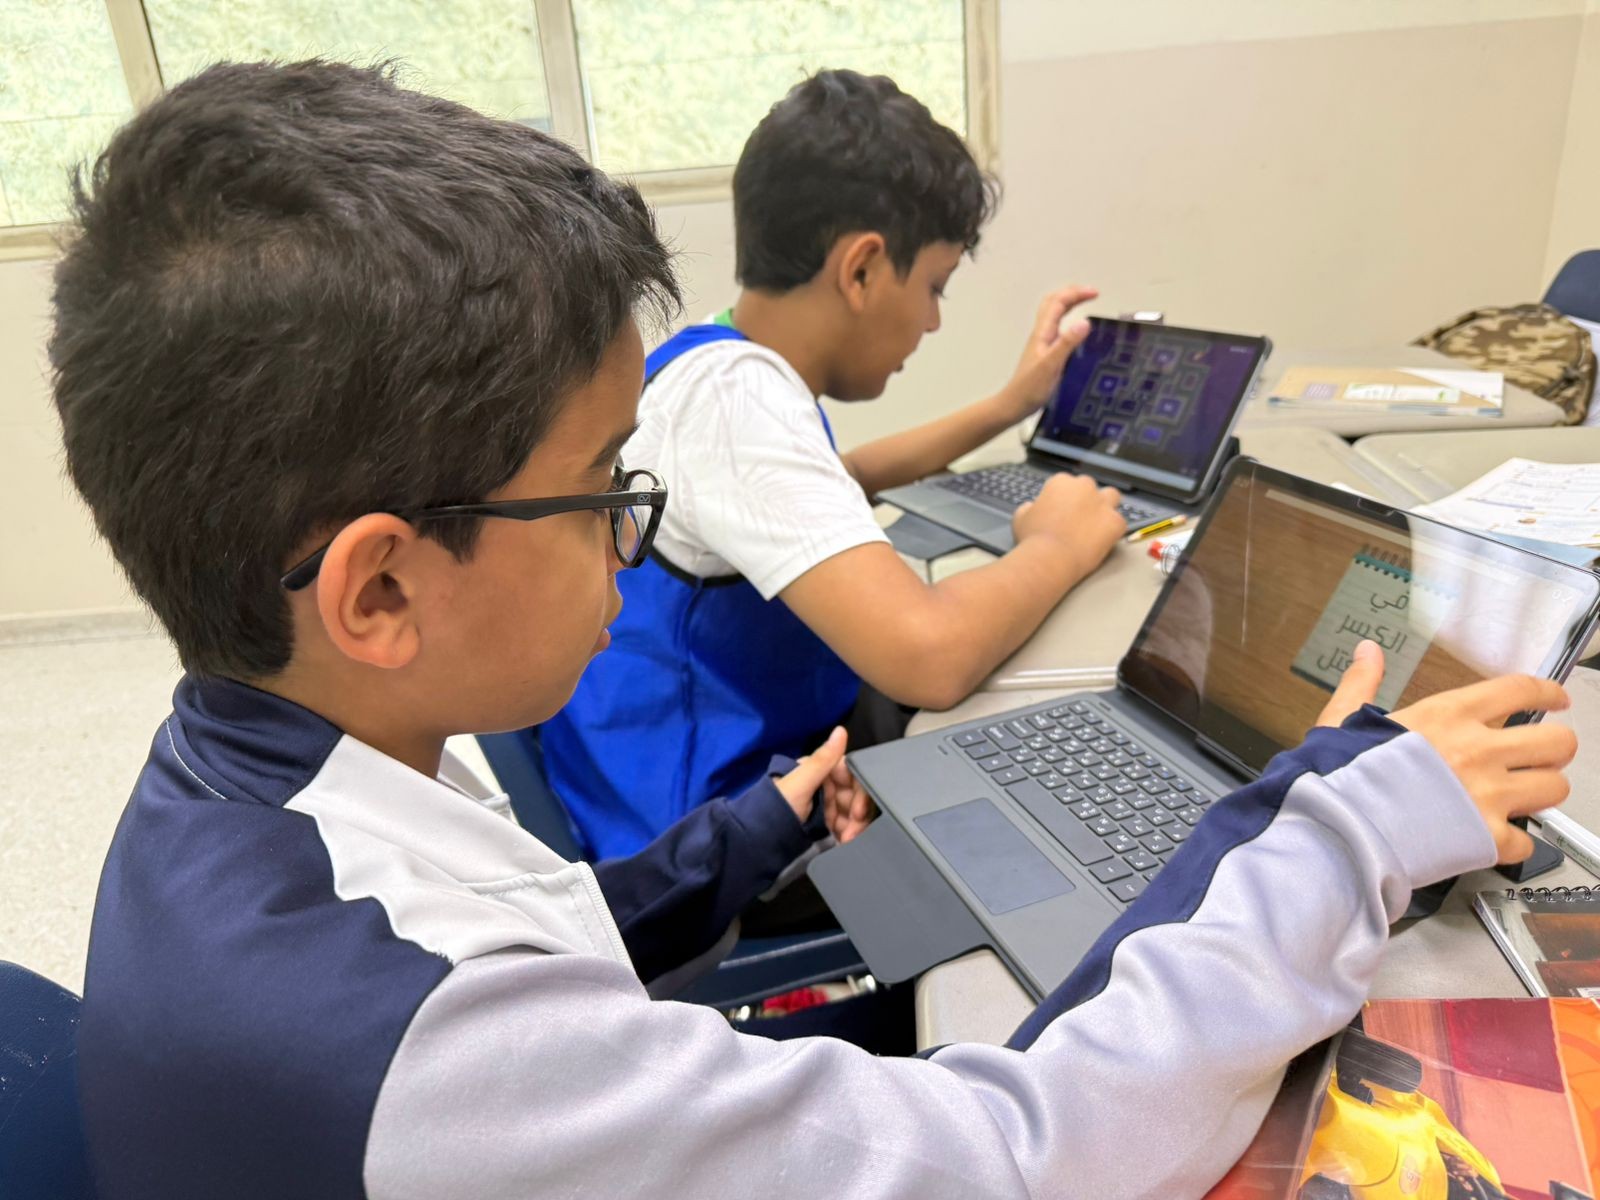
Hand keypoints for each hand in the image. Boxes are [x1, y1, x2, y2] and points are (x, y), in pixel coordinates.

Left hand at [774, 727, 875, 843]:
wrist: (759, 840)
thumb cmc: (775, 808)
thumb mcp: (799, 783)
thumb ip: (823, 759)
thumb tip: (840, 730)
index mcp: (818, 770)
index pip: (852, 775)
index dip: (860, 792)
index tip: (858, 811)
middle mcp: (824, 785)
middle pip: (855, 797)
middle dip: (858, 815)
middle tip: (852, 832)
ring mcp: (824, 806)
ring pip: (853, 813)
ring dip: (855, 827)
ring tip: (847, 840)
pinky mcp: (823, 824)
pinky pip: (845, 826)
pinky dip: (848, 834)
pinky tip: (844, 842)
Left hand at [998, 285, 1098, 420]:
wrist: (1014, 404)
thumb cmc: (1030, 388)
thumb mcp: (1051, 365)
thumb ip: (1067, 343)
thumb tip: (1084, 322)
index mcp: (1043, 333)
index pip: (1058, 303)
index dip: (1077, 293)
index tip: (1095, 293)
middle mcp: (1041, 334)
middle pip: (1054, 303)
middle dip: (1072, 292)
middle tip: (1091, 293)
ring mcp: (1042, 342)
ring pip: (1054, 313)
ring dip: (1069, 302)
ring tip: (1085, 301)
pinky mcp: (1045, 352)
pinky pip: (1057, 327)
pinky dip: (1068, 319)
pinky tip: (1076, 329)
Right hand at [1012, 472, 1123, 576]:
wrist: (1050, 558)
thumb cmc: (1033, 538)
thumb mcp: (1021, 517)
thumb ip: (1030, 507)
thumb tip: (1031, 507)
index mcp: (1061, 482)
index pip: (1067, 483)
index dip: (1064, 498)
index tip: (1061, 511)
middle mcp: (1084, 487)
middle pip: (1090, 488)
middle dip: (1085, 500)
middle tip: (1078, 518)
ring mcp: (1102, 503)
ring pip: (1111, 497)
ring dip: (1105, 507)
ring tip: (1097, 524)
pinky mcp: (1115, 522)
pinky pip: (1119, 522)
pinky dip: (1113, 530)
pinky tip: (1103, 541)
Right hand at [1315, 641, 1575, 862]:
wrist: (1339, 827)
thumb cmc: (1341, 775)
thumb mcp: (1344, 719)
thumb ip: (1362, 684)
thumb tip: (1367, 652)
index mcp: (1448, 716)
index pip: (1520, 691)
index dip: (1547, 693)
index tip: (1555, 700)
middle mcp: (1478, 751)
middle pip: (1557, 741)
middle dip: (1553, 748)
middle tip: (1540, 755)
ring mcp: (1488, 795)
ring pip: (1554, 788)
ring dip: (1540, 793)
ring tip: (1521, 796)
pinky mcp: (1487, 838)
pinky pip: (1527, 842)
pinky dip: (1514, 843)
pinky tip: (1494, 838)